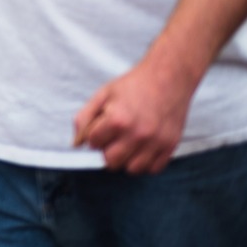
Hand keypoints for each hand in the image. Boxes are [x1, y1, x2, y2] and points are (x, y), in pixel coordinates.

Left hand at [73, 61, 193, 173]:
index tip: (102, 125)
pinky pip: (153, 169)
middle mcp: (138, 134)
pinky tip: (142, 148)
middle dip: (108, 150)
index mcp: (117, 120)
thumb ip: (84, 118)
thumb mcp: (103, 95)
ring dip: (126, 159)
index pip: (93, 143)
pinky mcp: (171, 146)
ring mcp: (156, 142)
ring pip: (132, 169)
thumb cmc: (132, 86)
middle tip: (114, 136)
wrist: (168, 77)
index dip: (95, 134)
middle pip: (111, 162)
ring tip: (128, 143)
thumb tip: (76, 144)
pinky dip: (145, 163)